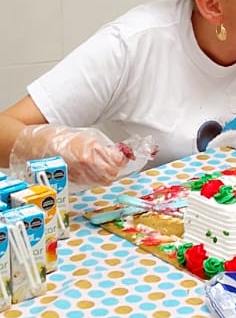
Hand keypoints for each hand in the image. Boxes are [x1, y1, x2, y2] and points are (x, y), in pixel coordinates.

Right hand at [11, 123, 127, 187]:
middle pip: (112, 173)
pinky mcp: (72, 182)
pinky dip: (96, 178)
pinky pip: (91, 183)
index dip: (121, 158)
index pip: (116, 160)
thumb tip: (116, 153)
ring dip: (107, 173)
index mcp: (88, 149)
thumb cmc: (54, 137)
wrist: (32, 146)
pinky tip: (93, 170)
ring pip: (103, 180)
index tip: (122, 154)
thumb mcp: (82, 135)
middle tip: (114, 160)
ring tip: (103, 164)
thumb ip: (100, 145)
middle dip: (116, 167)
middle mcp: (84, 164)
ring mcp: (78, 175)